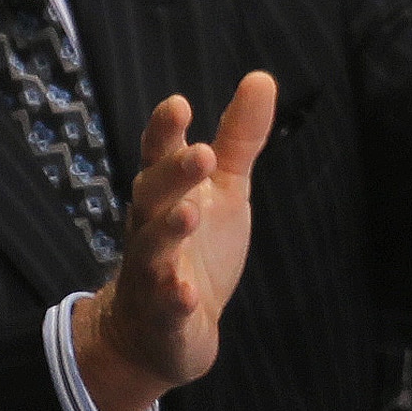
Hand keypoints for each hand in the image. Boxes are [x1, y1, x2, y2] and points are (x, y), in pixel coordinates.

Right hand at [73, 73, 277, 410]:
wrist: (158, 334)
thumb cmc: (194, 251)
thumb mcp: (223, 192)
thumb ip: (238, 139)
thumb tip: (261, 77)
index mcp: (165, 197)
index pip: (158, 157)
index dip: (165, 132)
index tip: (179, 105)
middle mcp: (150, 231)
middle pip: (151, 197)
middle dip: (172, 176)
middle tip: (201, 154)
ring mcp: (152, 276)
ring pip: (151, 250)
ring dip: (167, 232)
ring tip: (189, 215)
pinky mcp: (163, 318)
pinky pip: (164, 309)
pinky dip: (173, 300)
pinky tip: (186, 294)